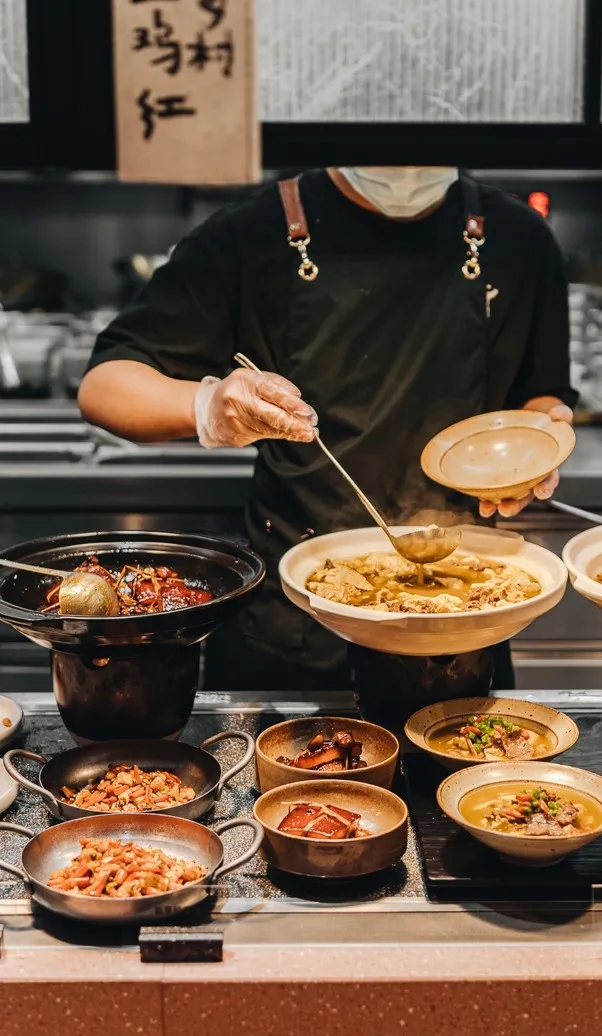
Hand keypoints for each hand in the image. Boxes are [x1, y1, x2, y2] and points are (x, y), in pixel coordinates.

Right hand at [194, 368, 317, 447]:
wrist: (207, 409)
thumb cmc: (235, 391)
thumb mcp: (254, 379)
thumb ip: (277, 385)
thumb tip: (298, 398)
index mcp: (244, 381)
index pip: (273, 393)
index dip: (292, 405)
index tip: (308, 413)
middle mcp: (238, 400)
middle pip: (272, 416)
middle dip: (295, 424)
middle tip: (311, 429)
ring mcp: (235, 420)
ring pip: (270, 429)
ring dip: (291, 432)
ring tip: (306, 433)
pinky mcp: (235, 436)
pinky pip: (263, 436)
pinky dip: (278, 435)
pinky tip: (289, 434)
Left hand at [479, 403, 572, 518]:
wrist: (530, 420)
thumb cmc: (545, 423)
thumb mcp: (557, 415)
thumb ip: (561, 414)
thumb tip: (557, 414)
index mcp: (548, 467)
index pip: (549, 480)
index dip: (546, 487)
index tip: (542, 491)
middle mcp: (531, 478)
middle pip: (525, 496)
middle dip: (516, 505)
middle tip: (507, 508)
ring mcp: (514, 479)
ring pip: (507, 497)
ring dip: (497, 505)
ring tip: (487, 509)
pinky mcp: (499, 476)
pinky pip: (492, 488)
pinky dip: (484, 496)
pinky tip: (477, 499)